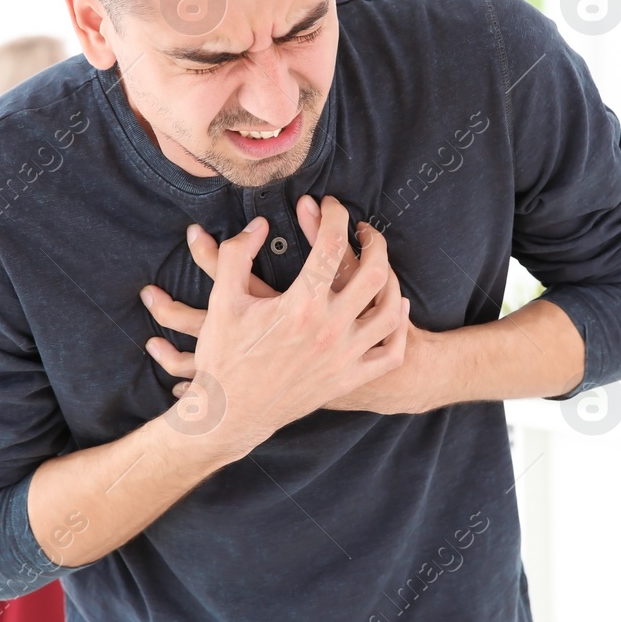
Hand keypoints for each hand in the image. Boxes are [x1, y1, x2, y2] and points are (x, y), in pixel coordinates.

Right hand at [138, 196, 406, 450]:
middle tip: (362, 229)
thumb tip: (259, 224)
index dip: (333, 216)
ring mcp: (343, 358)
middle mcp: (330, 331)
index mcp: (300, 306)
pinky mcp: (348, 379)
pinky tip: (392, 308)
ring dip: (391, 279)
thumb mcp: (222, 300)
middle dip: (373, 242)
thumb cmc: (224, 356)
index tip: (329, 206)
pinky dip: (397, 327)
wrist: (229, 415)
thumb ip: (237, 254)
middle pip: (375, 273)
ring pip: (390, 311)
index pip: (331, 245)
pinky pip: (389, 352)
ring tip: (378, 264)